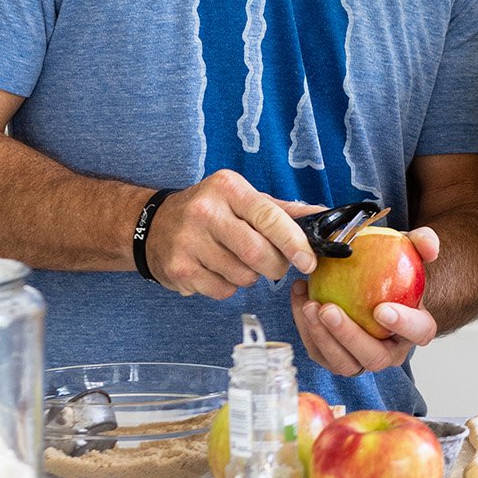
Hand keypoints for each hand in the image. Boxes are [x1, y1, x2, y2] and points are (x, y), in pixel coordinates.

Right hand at [144, 170, 318, 297]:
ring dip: (250, 276)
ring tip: (236, 260)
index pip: (270, 217)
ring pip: (243, 275)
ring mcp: (189, 241)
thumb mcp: (243, 199)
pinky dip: (229, 286)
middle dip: (275, 265)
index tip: (309, 261)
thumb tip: (324, 216)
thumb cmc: (209, 211)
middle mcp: (206, 211)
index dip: (294, 242)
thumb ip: (283, 210)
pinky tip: (216, 269)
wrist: (153, 225)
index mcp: (228, 188)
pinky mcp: (179, 268)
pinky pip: (223, 290)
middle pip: (258, 253)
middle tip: (274, 263)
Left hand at [291, 226, 439, 375]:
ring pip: (343, 362)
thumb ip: (424, 243)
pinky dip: (305, 328)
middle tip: (329, 310)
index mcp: (416, 328)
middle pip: (374, 356)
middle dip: (349, 336)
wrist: (373, 282)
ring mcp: (361, 358)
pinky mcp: (335, 357)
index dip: (403, 324)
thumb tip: (429, 247)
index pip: (418, 332)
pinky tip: (300, 298)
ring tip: (309, 306)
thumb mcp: (411, 250)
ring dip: (322, 337)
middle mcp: (390, 351)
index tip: (381, 309)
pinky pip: (319, 352)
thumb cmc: (394, 271)